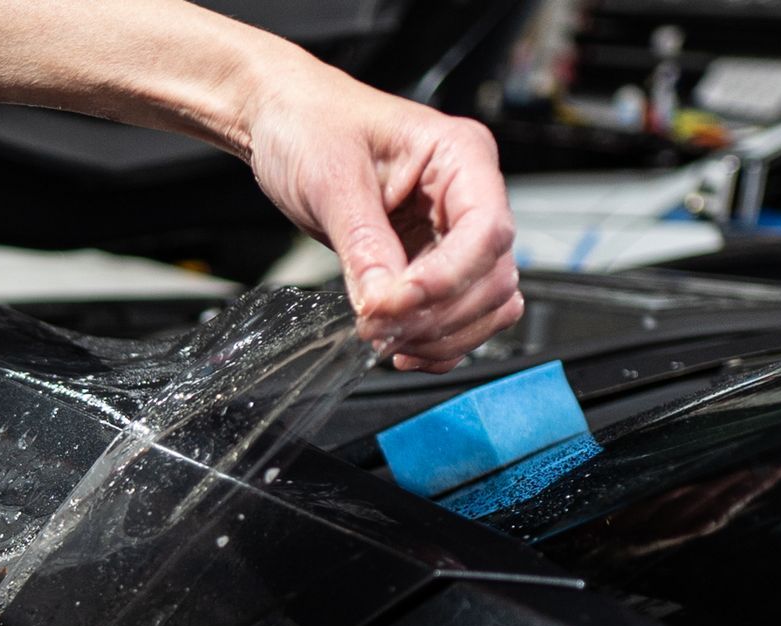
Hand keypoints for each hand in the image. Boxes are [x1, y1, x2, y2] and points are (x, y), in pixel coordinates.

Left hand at [244, 60, 521, 372]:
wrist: (287, 123)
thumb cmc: (311, 125)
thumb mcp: (331, 179)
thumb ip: (363, 243)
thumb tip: (384, 302)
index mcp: (461, 155)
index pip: (487, 231)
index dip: (447, 278)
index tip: (396, 301)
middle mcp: (470, 196)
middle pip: (493, 278)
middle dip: (439, 314)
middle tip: (377, 328)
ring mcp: (455, 234)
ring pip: (485, 306)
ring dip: (441, 336)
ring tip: (383, 339)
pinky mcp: (433, 265)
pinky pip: (459, 318)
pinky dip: (437, 343)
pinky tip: (398, 347)